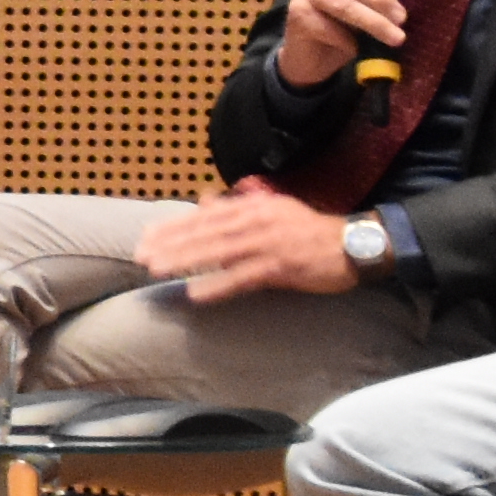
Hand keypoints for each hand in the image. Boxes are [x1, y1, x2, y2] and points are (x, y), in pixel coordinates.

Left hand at [135, 181, 355, 306]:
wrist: (354, 244)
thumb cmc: (309, 231)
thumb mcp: (272, 210)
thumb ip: (236, 208)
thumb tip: (203, 202)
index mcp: (253, 206)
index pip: (204, 215)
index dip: (173, 226)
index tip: (146, 237)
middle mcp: (257, 219)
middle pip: (205, 231)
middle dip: (170, 243)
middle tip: (140, 256)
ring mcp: (269, 242)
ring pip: (218, 251)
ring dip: (186, 261)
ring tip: (158, 269)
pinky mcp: (282, 266)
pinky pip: (244, 277)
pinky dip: (219, 284)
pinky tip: (196, 294)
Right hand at [276, 0, 413, 87]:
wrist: (314, 57)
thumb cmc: (345, 25)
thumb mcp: (372, 4)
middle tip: (402, 18)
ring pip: (343, 3)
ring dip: (374, 23)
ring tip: (395, 38)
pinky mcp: (296, 12)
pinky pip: (327, 25)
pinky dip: (347, 40)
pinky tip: (358, 49)